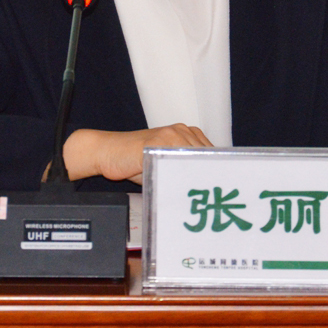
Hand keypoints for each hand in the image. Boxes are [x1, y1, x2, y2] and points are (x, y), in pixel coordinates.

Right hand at [63, 124, 212, 183]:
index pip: (210, 154)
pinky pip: (173, 162)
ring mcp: (170, 135)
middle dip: (209, 176)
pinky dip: (180, 176)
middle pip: (205, 156)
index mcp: (185, 133)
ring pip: (193, 159)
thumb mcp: (162, 164)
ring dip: (198, 178)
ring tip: (204, 197)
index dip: (215, 171)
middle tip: (215, 197)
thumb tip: (204, 188)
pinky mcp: (156, 142)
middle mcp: (181, 131)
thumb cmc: (133, 162)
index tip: (221, 188)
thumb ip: (182, 169)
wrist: (107, 152)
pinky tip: (184, 189)